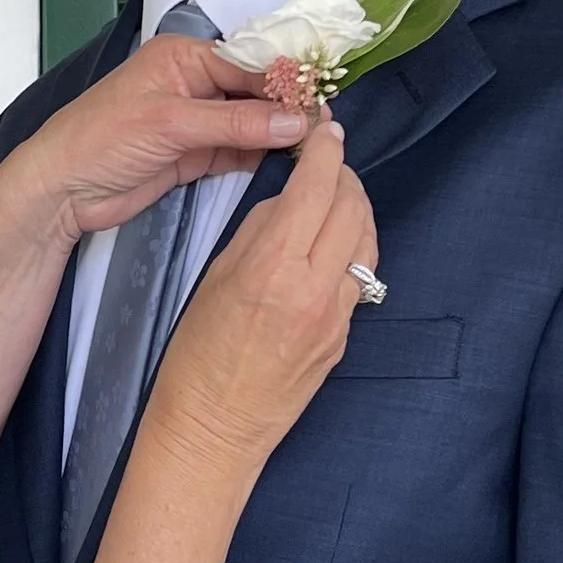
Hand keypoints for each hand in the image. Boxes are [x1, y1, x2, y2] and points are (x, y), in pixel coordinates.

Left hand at [15, 39, 309, 248]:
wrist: (61, 190)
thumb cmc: (98, 139)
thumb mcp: (170, 124)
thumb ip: (234, 124)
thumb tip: (292, 121)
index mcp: (183, 57)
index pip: (247, 63)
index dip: (284, 81)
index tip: (320, 99)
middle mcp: (193, 83)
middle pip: (254, 91)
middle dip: (287, 107)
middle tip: (328, 124)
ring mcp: (196, 121)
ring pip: (251, 123)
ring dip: (279, 134)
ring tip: (320, 144)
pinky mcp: (195, 155)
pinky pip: (239, 150)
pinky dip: (262, 156)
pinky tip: (291, 161)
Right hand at [149, 120, 374, 469]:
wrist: (213, 431)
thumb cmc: (195, 358)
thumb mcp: (215, 280)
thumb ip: (258, 233)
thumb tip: (288, 203)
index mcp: (273, 269)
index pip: (317, 190)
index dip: (326, 152)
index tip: (327, 131)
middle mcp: (315, 290)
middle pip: (353, 209)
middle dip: (345, 177)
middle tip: (329, 161)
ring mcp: (337, 318)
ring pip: (367, 242)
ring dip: (356, 211)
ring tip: (335, 198)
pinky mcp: (343, 339)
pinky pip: (359, 279)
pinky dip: (351, 250)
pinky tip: (331, 247)